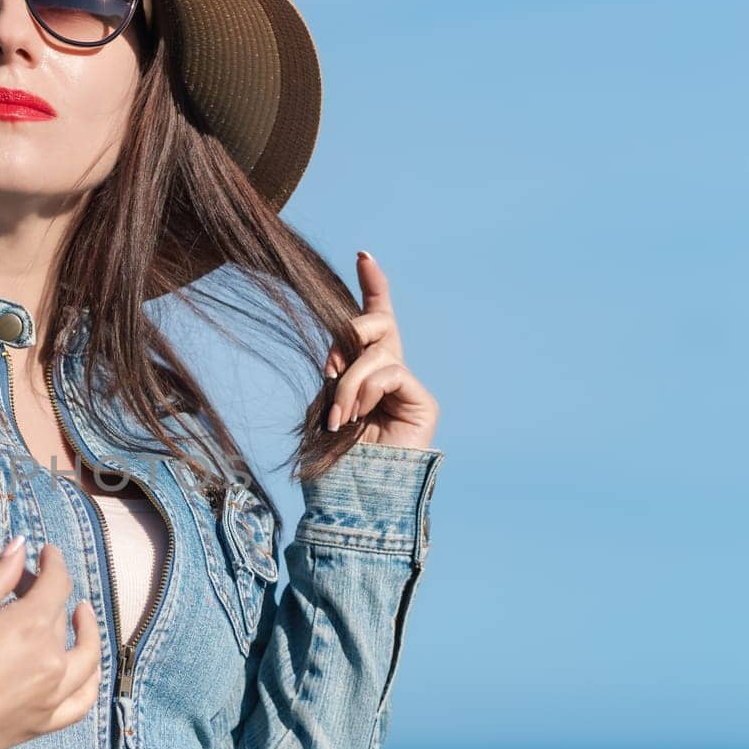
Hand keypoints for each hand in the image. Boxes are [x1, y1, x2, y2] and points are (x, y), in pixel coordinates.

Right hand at [0, 538, 101, 748]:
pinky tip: (88, 666)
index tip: (47, 554)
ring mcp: (54, 693)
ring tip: (81, 616)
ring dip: (88, 631)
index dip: (54, 563)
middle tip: (25, 586)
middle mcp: (51, 658)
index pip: (57, 583)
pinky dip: (91, 680)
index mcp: (30, 625)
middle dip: (47, 593)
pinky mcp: (47, 721)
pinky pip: (83, 700)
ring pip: (87, 656)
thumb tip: (21, 546)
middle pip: (61, 616)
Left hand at [323, 251, 439, 451]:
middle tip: (330, 370)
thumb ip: (337, 370)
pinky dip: (365, 390)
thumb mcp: (326, 402)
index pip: (374, 320)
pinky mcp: (422, 401)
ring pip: (377, 353)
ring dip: (348, 383)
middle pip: (379, 323)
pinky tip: (358, 416)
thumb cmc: (334, 456)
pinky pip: (390, 372)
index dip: (372, 286)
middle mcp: (389, 373)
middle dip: (351, 332)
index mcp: (363, 371)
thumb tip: (339, 353)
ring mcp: (407, 386)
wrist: (352, 494)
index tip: (363, 255)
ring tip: (339, 417)